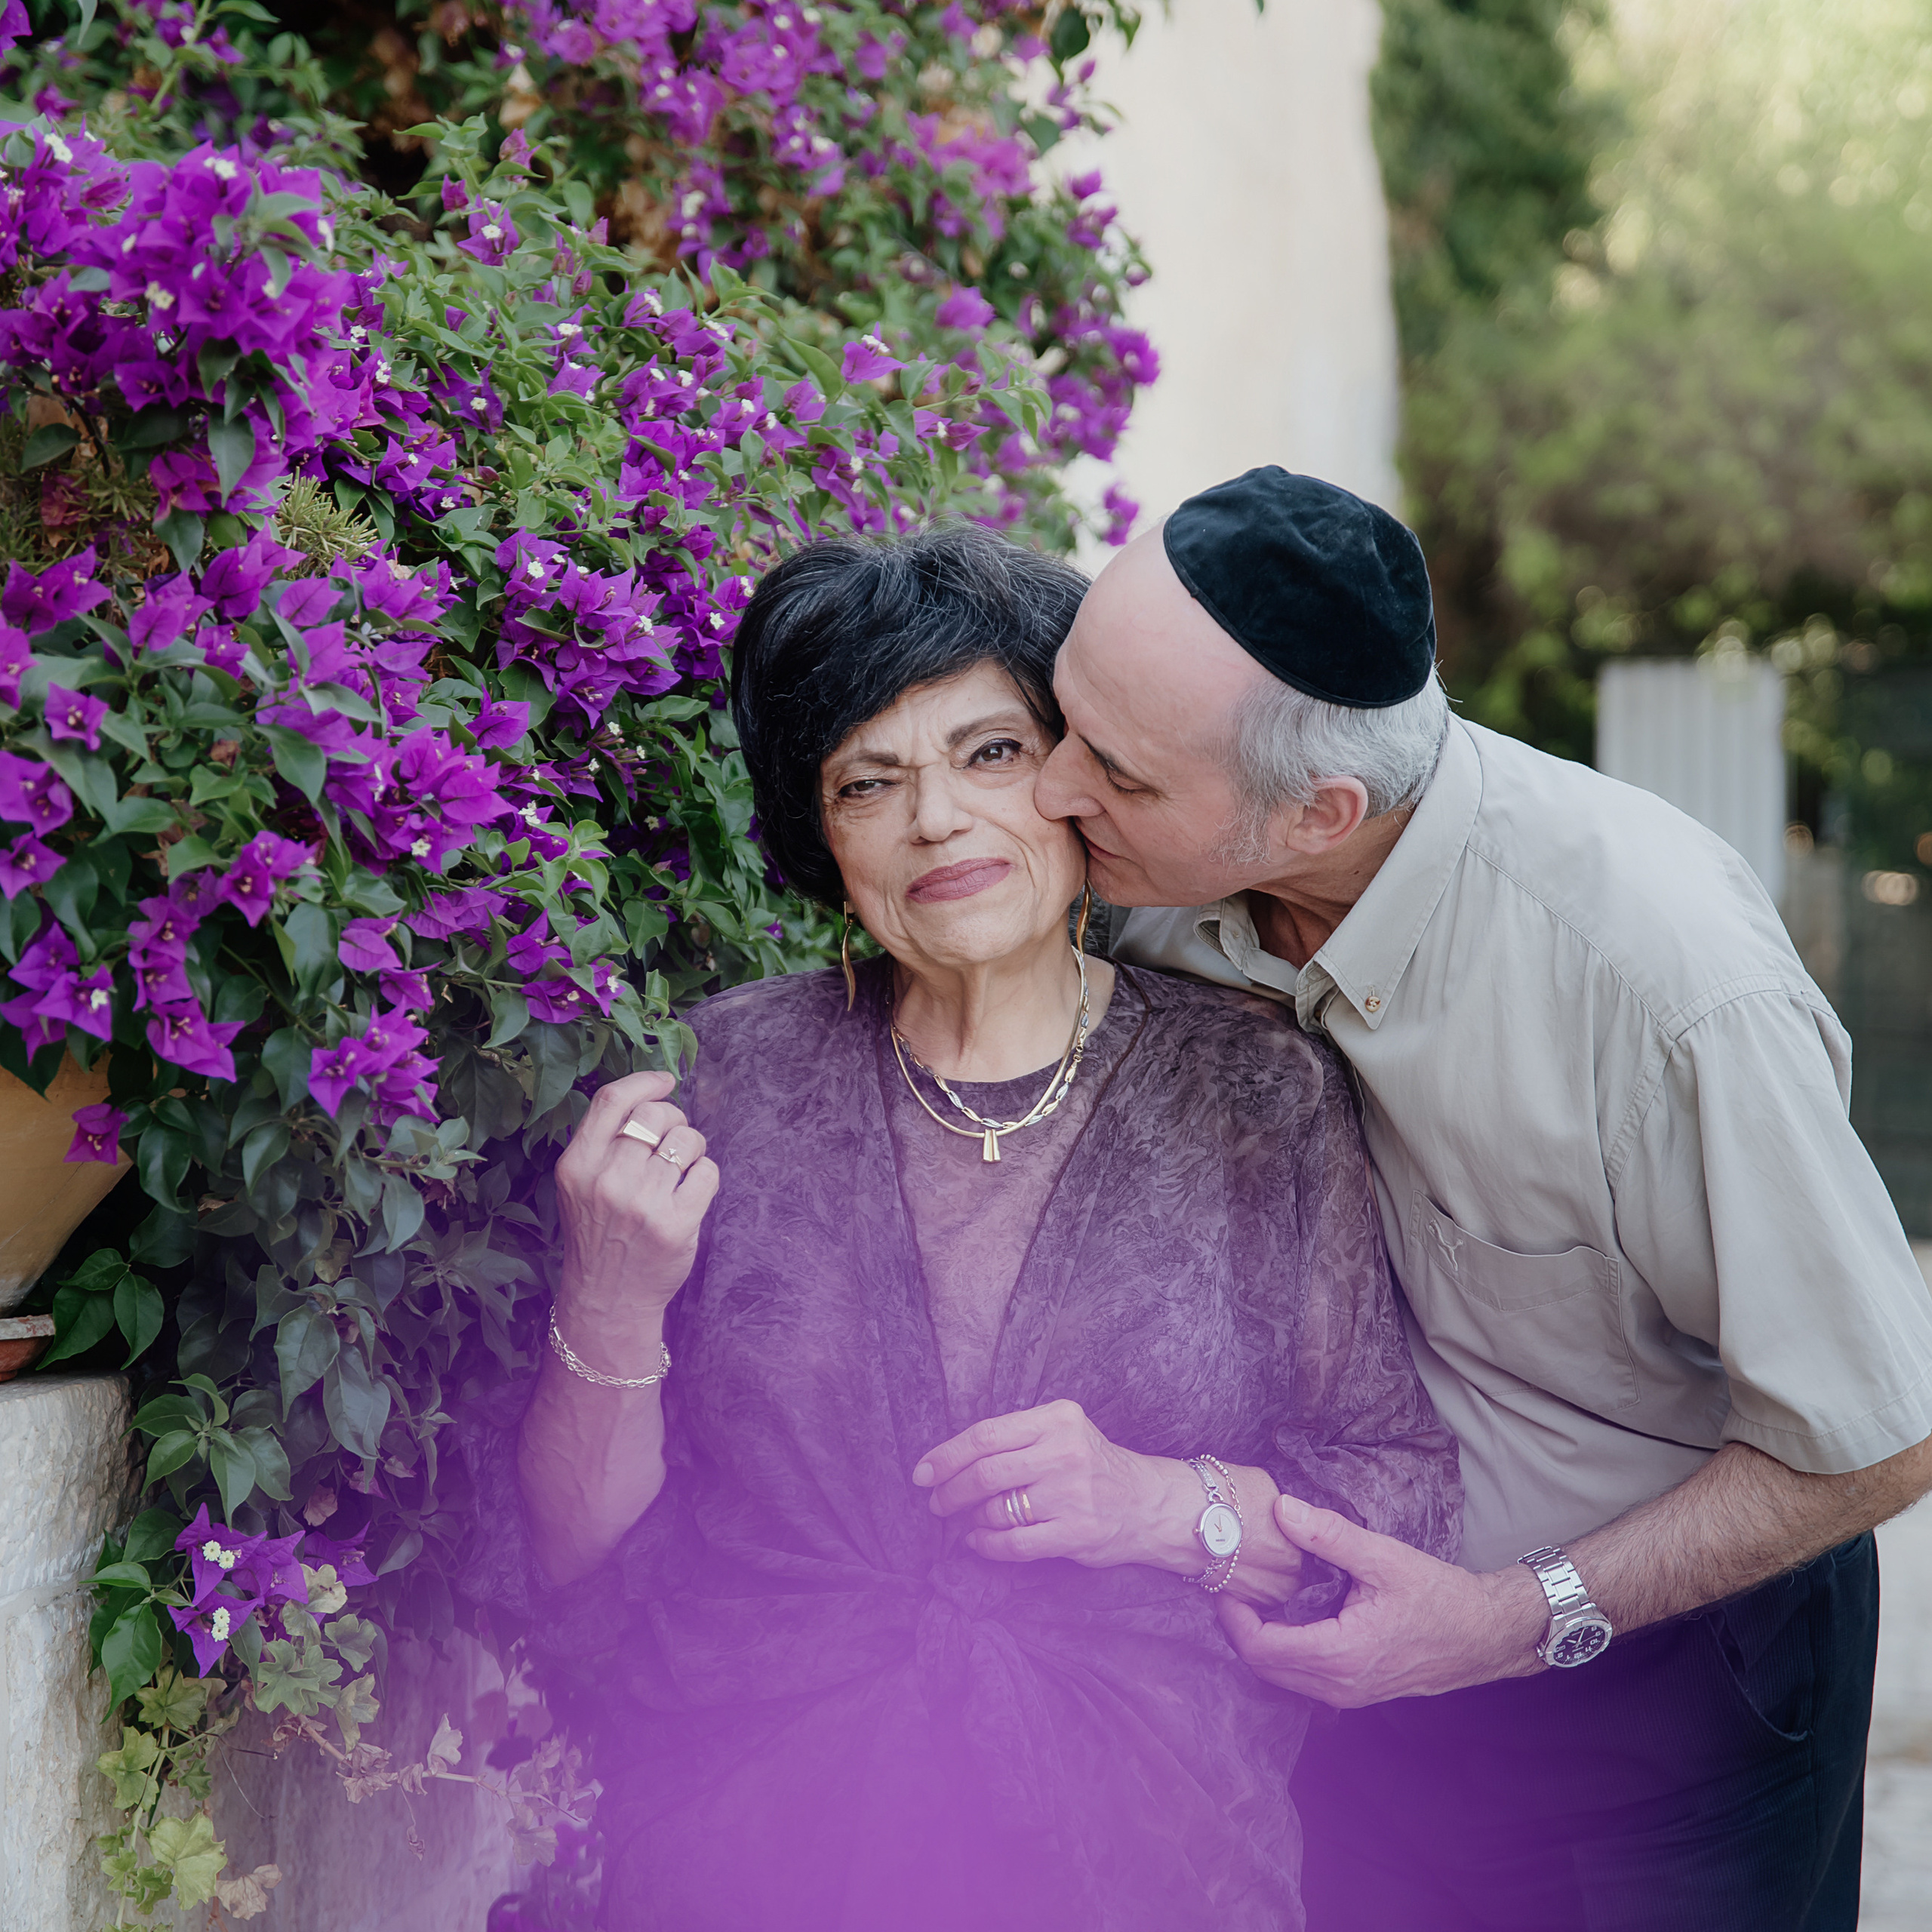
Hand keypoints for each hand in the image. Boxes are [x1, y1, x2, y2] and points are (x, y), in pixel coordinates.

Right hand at [551, 1069, 718, 1362]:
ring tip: (681, 1168)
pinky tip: (690, 1191)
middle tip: (673, 1139)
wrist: (607, 1297)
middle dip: (674, 1118)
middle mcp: (607, 1181)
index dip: (644, 1081)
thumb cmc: (599, 1232)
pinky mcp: (675, 1225)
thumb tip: (652, 1095)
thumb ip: (604, 1142)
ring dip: (692, 1148)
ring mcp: (642, 1204)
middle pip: (655, 1115)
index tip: (665, 1080)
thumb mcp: (580, 1185)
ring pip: (687, 1140)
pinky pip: (707, 1172)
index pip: (612, 1100)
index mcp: (577, 1166)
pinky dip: (705, 1174)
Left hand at [912, 1398, 1185, 1569]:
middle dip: (950, 1490)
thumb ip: (1016, 1439)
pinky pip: (1014, 1543)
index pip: (986, 1435)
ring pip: (996, 1509)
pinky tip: (979, 1542)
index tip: (923, 1472)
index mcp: (1056, 1419)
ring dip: (972, 1518)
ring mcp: (1072, 1494)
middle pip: (985, 1472)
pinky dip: (987, 1545)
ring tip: (969, 1520)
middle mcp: (1065, 1452)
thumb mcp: (1062, 1432)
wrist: (1148, 1502)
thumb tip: (951, 1461)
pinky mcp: (1077, 1532)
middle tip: (937, 1502)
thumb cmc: (1093, 1465)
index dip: (946, 1456)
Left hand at [1214, 1495, 1546, 1704]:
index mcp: (1339, 1654)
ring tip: (1256, 1597)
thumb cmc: (1439, 1595)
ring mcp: (1349, 1694)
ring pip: (1284, 1677)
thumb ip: (1328, 1534)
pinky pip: (1305, 1678)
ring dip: (1262, 1642)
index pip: (1261, 1648)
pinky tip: (1290, 1617)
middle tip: (1233, 1585)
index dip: (1234, 1617)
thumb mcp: (1383, 1557)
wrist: (1485, 1634)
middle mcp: (1339, 1685)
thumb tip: (1280, 1508)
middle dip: (1241, 1628)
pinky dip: (1286, 1652)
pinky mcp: (1358, 1690)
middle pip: (1265, 1667)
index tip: (1226, 1582)